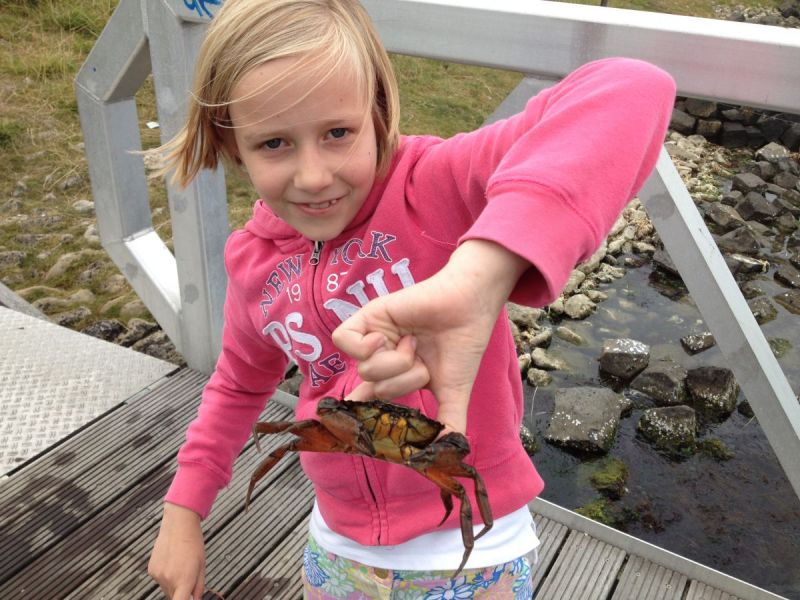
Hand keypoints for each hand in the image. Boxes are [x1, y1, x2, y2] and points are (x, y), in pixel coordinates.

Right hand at [148, 503, 205, 599]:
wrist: (178, 525)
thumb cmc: (193, 543)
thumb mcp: (202, 565)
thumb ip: (199, 586)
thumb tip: (196, 599)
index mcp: (184, 580)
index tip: (186, 598)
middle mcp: (169, 580)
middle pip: (174, 596)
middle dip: (180, 591)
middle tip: (186, 575)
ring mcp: (158, 575)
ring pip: (166, 588)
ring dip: (172, 583)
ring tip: (178, 564)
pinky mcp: (151, 570)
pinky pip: (159, 579)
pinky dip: (164, 575)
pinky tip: (170, 561)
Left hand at [332, 240, 527, 433]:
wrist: (469, 308)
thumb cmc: (463, 345)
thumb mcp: (453, 391)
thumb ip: (448, 422)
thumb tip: (448, 452)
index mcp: (398, 375)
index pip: (369, 399)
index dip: (360, 415)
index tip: (356, 432)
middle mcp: (382, 357)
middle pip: (374, 387)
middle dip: (404, 379)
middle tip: (422, 359)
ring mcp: (373, 337)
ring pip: (365, 369)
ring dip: (396, 361)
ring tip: (414, 342)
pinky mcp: (367, 317)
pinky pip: (344, 341)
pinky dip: (365, 346)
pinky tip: (385, 338)